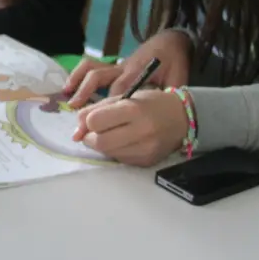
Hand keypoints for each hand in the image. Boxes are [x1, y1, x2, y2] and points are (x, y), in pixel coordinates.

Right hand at [63, 29, 192, 106]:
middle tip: (79, 118)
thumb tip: (162, 114)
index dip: (109, 105)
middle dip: (86, 95)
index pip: (120, 90)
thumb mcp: (178, 78)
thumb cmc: (175, 61)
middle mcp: (123, 67)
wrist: (171, 40)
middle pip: (99, 78)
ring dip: (78, 83)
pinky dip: (78, 75)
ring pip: (92, 70)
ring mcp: (117, 65)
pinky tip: (68, 87)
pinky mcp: (114, 65)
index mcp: (138, 72)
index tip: (102, 123)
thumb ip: (169, 94)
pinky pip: (91, 66)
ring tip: (68, 100)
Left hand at [71, 89, 187, 166]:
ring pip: (107, 153)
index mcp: (133, 110)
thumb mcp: (124, 97)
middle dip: (90, 137)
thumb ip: (96, 109)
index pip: (95, 121)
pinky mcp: (146, 162)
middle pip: (99, 142)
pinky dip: (115, 151)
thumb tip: (76, 131)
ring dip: (102, 145)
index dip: (88, 121)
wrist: (182, 118)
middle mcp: (141, 131)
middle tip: (95, 132)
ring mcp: (145, 149)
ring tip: (112, 134)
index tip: (92, 119)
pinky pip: (120, 159)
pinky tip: (124, 142)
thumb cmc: (150, 103)